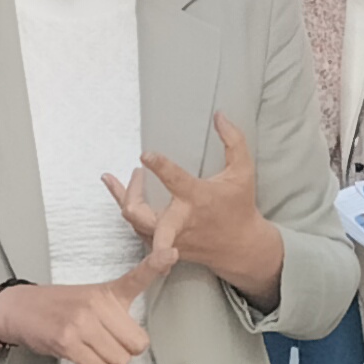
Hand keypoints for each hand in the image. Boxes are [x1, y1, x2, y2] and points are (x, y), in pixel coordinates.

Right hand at [0, 224, 178, 363]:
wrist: (19, 309)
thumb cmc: (58, 309)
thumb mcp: (91, 316)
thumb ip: (114, 342)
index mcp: (107, 292)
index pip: (137, 277)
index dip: (156, 264)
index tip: (170, 252)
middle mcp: (97, 304)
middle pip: (137, 343)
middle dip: (125, 352)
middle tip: (107, 343)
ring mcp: (82, 321)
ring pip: (118, 359)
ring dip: (107, 362)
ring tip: (88, 346)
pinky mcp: (67, 340)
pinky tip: (79, 352)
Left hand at [113, 116, 284, 307]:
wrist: (240, 247)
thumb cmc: (240, 207)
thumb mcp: (243, 172)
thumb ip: (234, 141)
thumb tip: (219, 116)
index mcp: (197, 198)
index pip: (174, 180)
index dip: (158, 166)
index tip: (146, 155)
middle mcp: (180, 219)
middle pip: (140, 213)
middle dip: (130, 193)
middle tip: (138, 173)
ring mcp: (170, 235)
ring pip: (133, 222)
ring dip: (124, 198)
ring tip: (125, 178)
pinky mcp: (165, 245)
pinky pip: (137, 230)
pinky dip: (128, 212)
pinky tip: (121, 195)